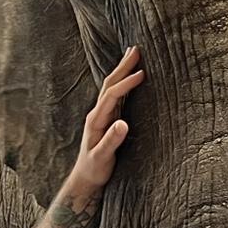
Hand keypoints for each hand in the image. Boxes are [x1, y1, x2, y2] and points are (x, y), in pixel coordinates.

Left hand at [63, 45, 144, 201]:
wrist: (85, 177)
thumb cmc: (94, 169)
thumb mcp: (102, 157)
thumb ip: (112, 140)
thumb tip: (123, 123)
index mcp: (95, 120)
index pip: (112, 95)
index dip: (126, 84)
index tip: (142, 74)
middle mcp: (97, 113)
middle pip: (109, 84)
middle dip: (122, 67)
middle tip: (136, 49)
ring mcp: (101, 115)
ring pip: (112, 87)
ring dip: (122, 71)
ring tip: (133, 56)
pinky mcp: (106, 119)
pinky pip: (116, 96)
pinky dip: (124, 83)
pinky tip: (130, 78)